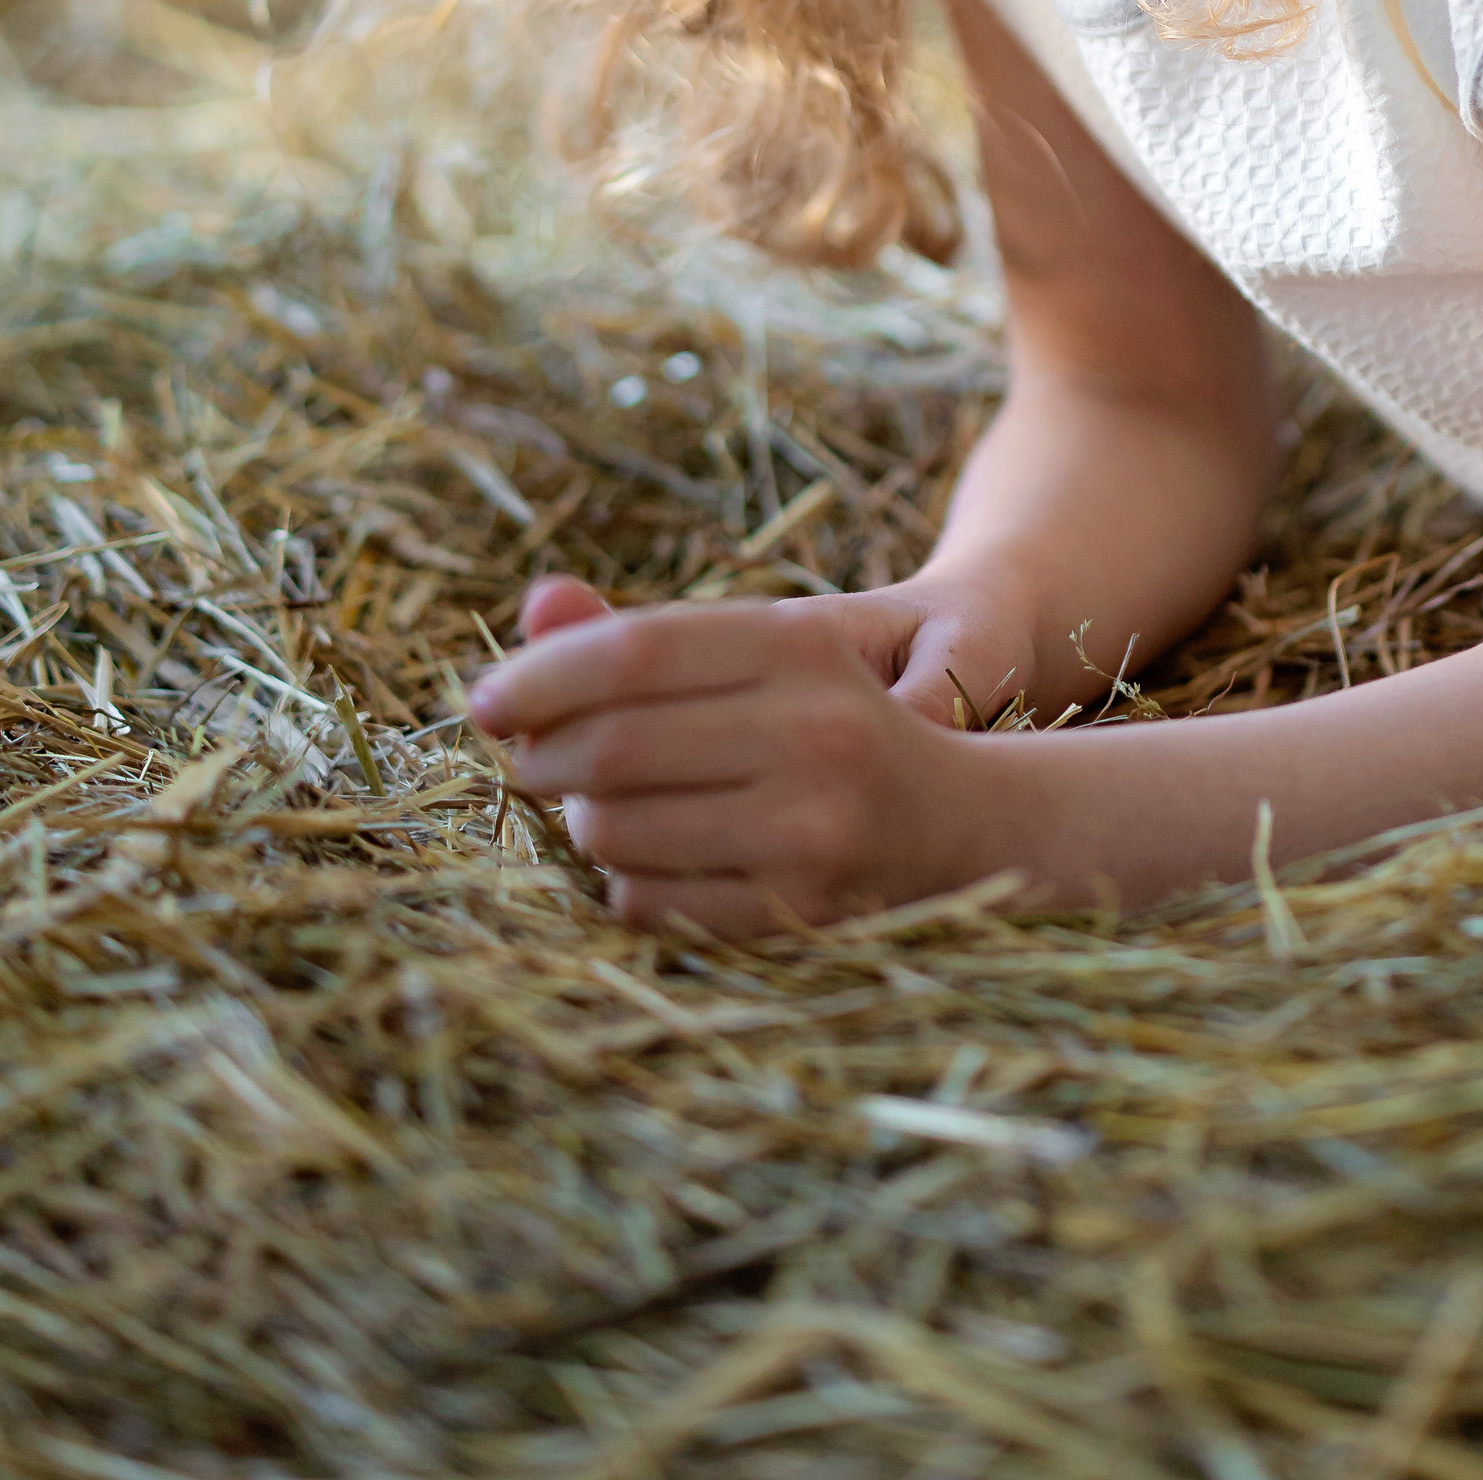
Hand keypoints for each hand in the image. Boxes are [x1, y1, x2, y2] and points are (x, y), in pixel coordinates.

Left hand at [469, 586, 1010, 933]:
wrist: (963, 822)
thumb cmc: (833, 724)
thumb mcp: (763, 656)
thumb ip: (649, 633)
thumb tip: (535, 607)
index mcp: (801, 646)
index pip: (636, 648)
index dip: (543, 672)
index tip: (486, 698)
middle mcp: (813, 730)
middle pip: (613, 743)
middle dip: (542, 755)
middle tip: (527, 761)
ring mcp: (811, 826)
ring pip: (617, 829)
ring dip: (579, 822)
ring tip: (595, 807)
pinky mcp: (802, 908)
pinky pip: (650, 902)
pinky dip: (622, 882)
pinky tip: (647, 859)